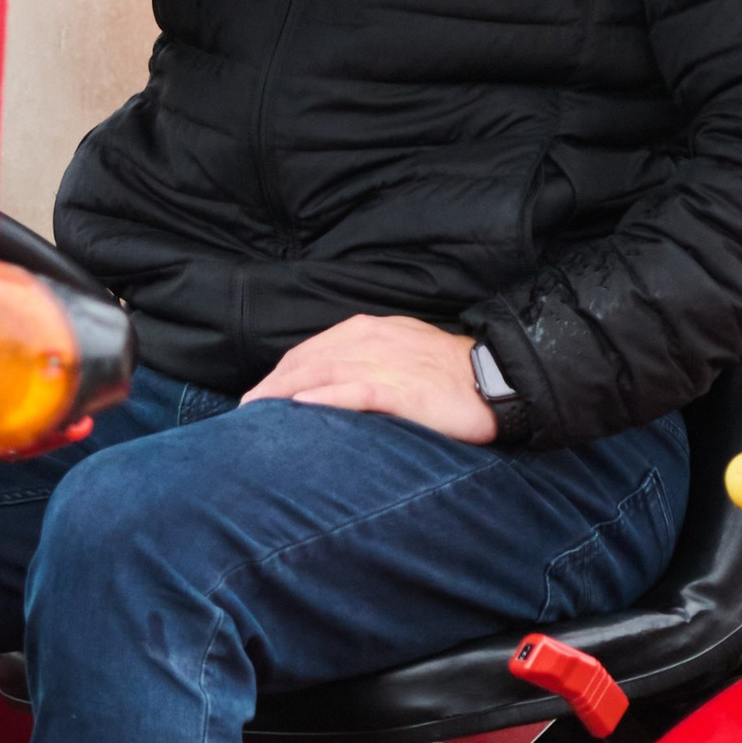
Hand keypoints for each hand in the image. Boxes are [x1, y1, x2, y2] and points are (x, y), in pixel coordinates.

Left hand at [242, 313, 496, 443]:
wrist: (496, 379)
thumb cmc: (450, 373)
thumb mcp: (403, 355)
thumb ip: (368, 363)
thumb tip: (334, 384)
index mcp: (367, 330)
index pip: (310, 351)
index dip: (280, 374)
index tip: (259, 397)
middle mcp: (369, 340)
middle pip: (306, 361)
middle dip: (271, 386)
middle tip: (245, 412)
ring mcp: (383, 363)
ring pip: (321, 373)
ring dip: (283, 393)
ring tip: (257, 412)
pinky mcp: (400, 389)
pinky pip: (354, 391)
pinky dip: (324, 397)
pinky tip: (301, 407)